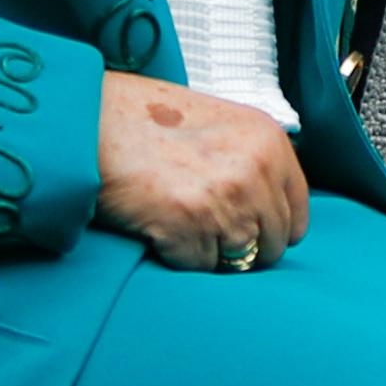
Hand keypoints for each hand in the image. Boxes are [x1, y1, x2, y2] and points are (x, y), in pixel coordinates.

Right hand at [91, 71, 309, 269]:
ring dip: (210, 251)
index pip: (297, 214)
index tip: (252, 234)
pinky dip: (178, 255)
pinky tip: (158, 225)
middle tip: (206, 231)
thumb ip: (250, 161)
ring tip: (180, 222)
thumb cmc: (143, 120)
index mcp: (269, 142)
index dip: (273, 230)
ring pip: (238, 260)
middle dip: (242, 247)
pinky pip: (199, 266)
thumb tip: (267, 209)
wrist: (88, 119)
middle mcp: (256, 170)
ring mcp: (225, 200)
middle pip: (273, 244)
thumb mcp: (217, 124)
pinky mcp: (190, 226)